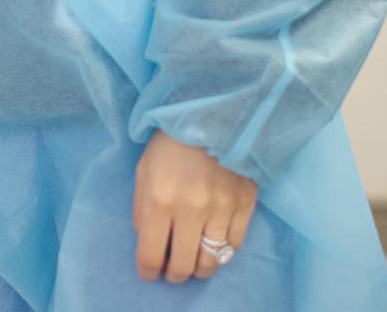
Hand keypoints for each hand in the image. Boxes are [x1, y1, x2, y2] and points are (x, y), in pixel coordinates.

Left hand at [133, 131, 256, 284]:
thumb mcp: (143, 170)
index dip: (148, 271)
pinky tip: (215, 242)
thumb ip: (141, 209)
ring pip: (212, 261)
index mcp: (160, 199)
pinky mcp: (245, 203)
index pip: (151, 255)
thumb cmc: (171, 141)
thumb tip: (147, 241)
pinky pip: (235, 244)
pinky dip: (224, 250)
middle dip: (174, 274)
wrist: (212, 111)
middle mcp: (191, 208)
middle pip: (183, 266)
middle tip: (173, 270)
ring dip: (200, 268)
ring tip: (195, 261)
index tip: (150, 272)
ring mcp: (221, 208)